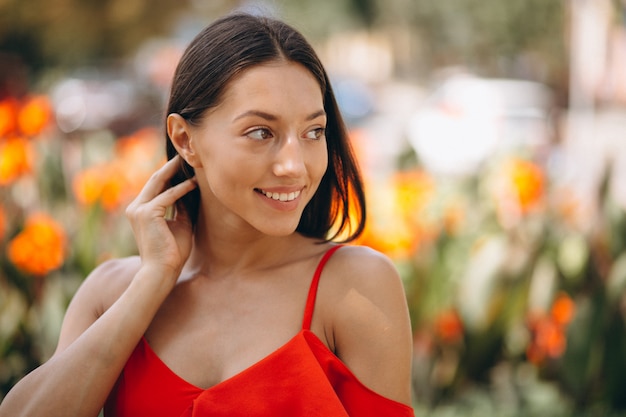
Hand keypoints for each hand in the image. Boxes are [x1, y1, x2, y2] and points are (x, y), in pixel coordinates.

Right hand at [125, 155, 197, 282]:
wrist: (161, 272)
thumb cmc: (171, 253)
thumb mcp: (179, 224)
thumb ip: (181, 207)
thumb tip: (189, 189)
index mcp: (140, 211)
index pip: (155, 187)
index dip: (169, 174)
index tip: (183, 165)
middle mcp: (135, 208)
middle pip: (155, 180)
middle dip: (171, 167)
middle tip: (185, 156)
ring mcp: (138, 210)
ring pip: (159, 183)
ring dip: (176, 172)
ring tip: (190, 163)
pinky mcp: (146, 213)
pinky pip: (168, 196)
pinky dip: (181, 189)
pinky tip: (193, 184)